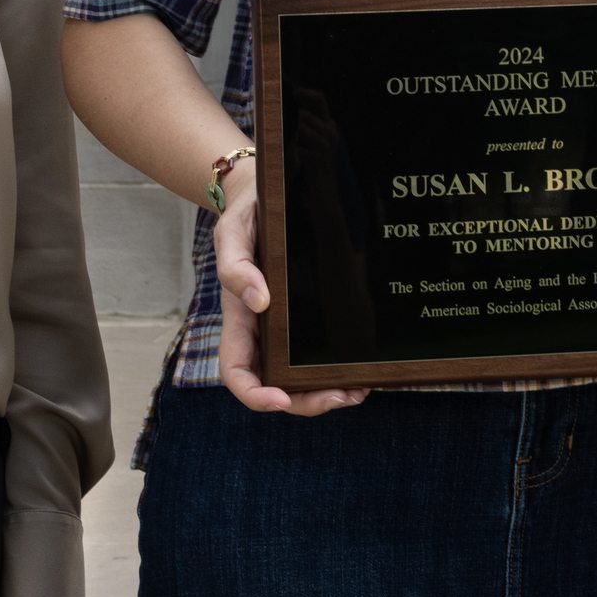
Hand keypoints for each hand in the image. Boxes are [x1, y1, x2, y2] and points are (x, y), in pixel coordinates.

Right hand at [211, 152, 366, 416]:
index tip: (280, 399)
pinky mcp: (311, 314)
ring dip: (328, 390)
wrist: (264, 195)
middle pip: (277, 384)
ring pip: (302, 375)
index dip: (255, 395)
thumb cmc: (245, 217)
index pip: (237, 371)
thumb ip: (236, 266)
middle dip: (307, 401)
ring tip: (360, 389)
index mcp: (239, 317)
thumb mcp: (232, 233)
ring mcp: (288, 325)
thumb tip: (259, 300)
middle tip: (342, 397)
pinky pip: (321, 350)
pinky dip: (340, 365)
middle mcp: (264, 329)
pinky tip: (364, 366)